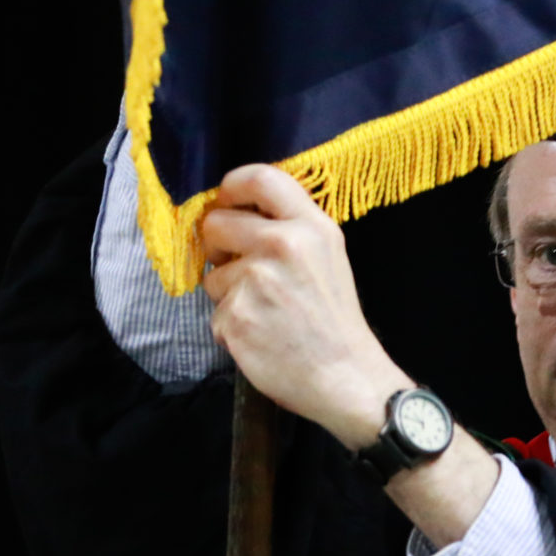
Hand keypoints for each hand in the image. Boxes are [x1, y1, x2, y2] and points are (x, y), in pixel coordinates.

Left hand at [201, 164, 401, 447]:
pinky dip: (231, 325)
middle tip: (241, 267)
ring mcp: (256, 281)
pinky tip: (260, 334)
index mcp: (311, 227)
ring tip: (264, 312)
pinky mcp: (235, 315)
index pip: (259, 178)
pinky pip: (214, 311)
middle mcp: (283, 245)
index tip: (227, 202)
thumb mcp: (329, 258)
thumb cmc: (335, 320)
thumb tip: (238, 213)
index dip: (232, 187)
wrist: (345, 377)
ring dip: (227, 293)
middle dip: (219, 246)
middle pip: (216, 223)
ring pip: (211, 274)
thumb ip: (291, 229)